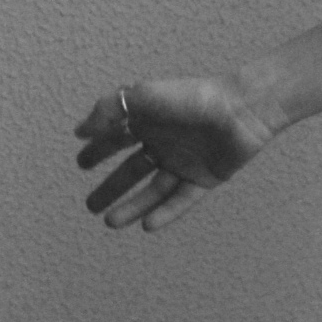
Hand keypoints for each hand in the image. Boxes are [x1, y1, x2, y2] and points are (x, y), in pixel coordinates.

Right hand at [74, 74, 278, 232]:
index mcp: (151, 120)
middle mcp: (166, 142)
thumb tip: (80, 131)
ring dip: (132, 206)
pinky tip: (147, 226)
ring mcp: (185, 162)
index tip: (81, 163)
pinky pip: (182, 200)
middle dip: (111, 188)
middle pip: (133, 170)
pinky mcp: (205, 178)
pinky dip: (165, 213)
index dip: (99, 150)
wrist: (241, 110)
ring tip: (110, 222)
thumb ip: (109, 109)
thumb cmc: (193, 98)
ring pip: (154, 190)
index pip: (118, 138)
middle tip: (90, 206)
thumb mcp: (144, 96)